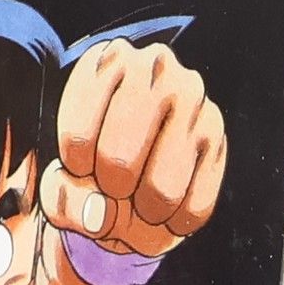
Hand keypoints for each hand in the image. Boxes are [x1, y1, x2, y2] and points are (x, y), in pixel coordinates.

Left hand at [41, 38, 224, 258]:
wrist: (140, 171)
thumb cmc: (95, 168)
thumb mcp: (64, 182)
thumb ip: (65, 201)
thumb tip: (100, 214)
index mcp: (103, 62)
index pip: (78, 141)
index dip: (77, 173)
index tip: (82, 167)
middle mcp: (155, 68)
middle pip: (118, 162)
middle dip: (111, 191)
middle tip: (114, 185)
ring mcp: (194, 99)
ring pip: (161, 189)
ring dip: (145, 212)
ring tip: (140, 198)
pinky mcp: (219, 136)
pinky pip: (194, 206)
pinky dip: (174, 222)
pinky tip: (166, 207)